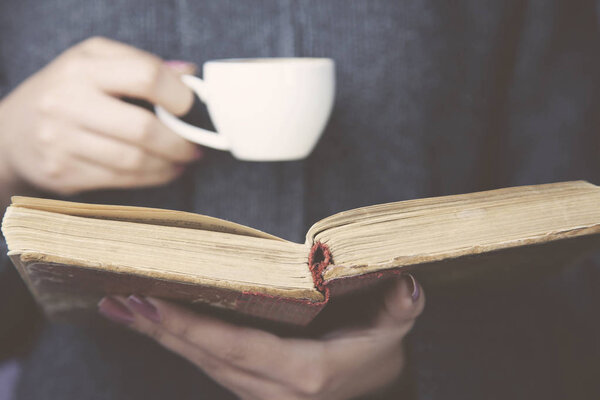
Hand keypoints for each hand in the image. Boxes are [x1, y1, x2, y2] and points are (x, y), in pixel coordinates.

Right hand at [0, 36, 200, 196]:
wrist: (10, 131)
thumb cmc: (65, 91)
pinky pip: (121, 180)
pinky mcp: (63, 172)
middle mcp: (67, 102)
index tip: (190, 106)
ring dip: (170, 164)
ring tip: (183, 160)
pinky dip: (152, 178)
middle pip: (143, 128)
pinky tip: (163, 171)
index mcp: (82, 67)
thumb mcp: (93, 62)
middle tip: (195, 145)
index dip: (179, 95)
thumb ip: (139, 63)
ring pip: (134, 161)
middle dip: (180, 142)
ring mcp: (62, 141)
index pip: (145, 76)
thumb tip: (189, 75)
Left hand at [98, 275, 424, 399]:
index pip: (238, 347)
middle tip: (119, 299)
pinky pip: (207, 365)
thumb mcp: (395, 332)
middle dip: (160, 328)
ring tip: (123, 308)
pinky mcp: (250, 387)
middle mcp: (273, 387)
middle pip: (207, 355)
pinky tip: (155, 325)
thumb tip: (407, 284)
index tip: (152, 303)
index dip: (193, 327)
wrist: (373, 391)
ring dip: (161, 336)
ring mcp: (257, 392)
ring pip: (201, 363)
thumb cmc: (379, 355)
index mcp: (304, 372)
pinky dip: (179, 344)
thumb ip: (400, 309)